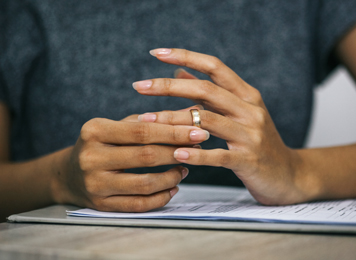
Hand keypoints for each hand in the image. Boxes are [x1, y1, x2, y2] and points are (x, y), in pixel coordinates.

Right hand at [52, 114, 209, 211]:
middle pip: (146, 156)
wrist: (69, 174)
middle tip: (199, 147)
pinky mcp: (101, 205)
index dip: (174, 132)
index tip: (199, 131)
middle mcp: (92, 157)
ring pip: (144, 183)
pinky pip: (138, 204)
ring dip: (172, 176)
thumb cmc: (102, 144)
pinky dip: (161, 197)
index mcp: (95, 131)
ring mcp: (95, 184)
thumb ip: (153, 119)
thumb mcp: (118, 126)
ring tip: (186, 168)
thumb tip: (193, 110)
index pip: (142, 131)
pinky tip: (174, 187)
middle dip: (178, 151)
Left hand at [134, 48, 310, 204]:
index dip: (186, 56)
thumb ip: (211, 94)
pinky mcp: (249, 160)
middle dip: (169, 86)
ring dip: (173, 120)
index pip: (214, 66)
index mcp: (247, 95)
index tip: (157, 52)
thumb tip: (181, 73)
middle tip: (139, 86)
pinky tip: (175, 154)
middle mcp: (250, 110)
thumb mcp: (240, 113)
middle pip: (206, 90)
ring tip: (146, 122)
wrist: (289, 175)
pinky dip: (195, 154)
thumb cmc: (258, 143)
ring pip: (207, 121)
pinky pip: (218, 155)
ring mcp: (251, 135)